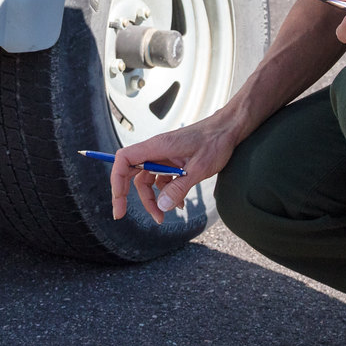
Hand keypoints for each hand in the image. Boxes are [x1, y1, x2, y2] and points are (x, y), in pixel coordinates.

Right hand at [107, 116, 244, 224]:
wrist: (229, 129)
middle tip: (121, 215)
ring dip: (151, 199)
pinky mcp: (173, 162)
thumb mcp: (199, 168)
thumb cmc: (215, 142)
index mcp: (157, 147)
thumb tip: (162, 207)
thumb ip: (179, 188)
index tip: (118, 201)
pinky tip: (178, 204)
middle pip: (132, 173)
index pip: (124, 160)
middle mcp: (156, 151)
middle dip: (127, 195)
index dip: (116, 179)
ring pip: (147, 180)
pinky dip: (166, 193)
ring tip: (162, 217)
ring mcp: (164, 156)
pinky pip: (162, 180)